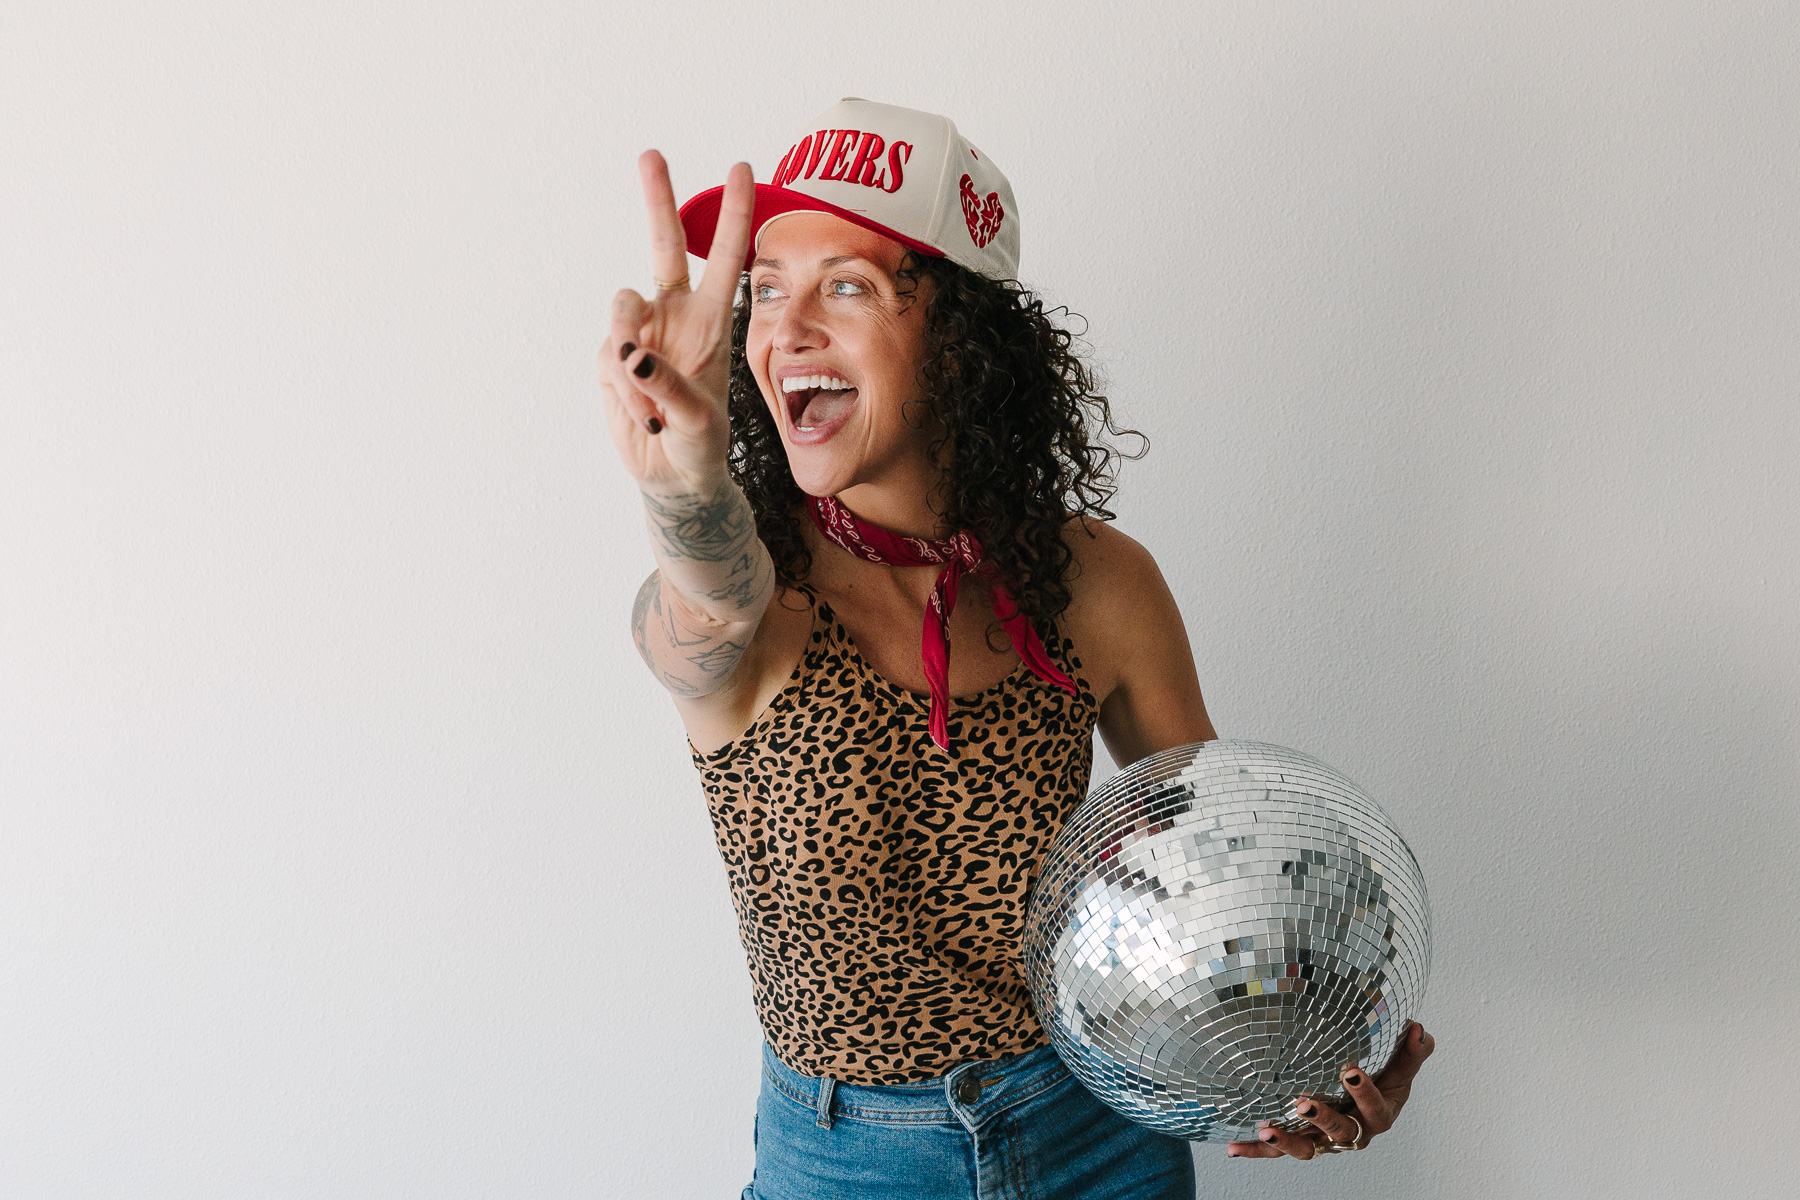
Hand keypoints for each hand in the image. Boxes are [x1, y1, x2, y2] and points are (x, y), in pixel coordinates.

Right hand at [599, 151, 754, 490]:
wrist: (675, 479)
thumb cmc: (703, 445)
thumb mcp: (699, 420)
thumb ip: (668, 385)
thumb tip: (630, 354)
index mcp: (714, 321)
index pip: (725, 259)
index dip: (733, 215)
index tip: (744, 169)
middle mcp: (677, 317)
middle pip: (664, 246)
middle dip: (657, 199)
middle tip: (651, 154)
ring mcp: (641, 335)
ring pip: (622, 311)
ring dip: (633, 357)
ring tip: (655, 407)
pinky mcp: (612, 360)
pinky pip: (610, 358)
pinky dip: (626, 391)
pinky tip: (646, 418)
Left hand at [1226, 1020, 1435, 1160]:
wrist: (1365, 1110)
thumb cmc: (1383, 1087)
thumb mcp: (1399, 1071)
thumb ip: (1411, 1053)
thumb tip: (1422, 1029)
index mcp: (1377, 1116)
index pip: (1374, 1110)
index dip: (1364, 1093)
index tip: (1350, 1070)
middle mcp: (1352, 1133)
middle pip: (1339, 1132)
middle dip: (1322, 1118)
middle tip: (1303, 1102)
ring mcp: (1324, 1140)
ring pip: (1307, 1148)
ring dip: (1286, 1140)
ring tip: (1266, 1128)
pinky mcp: (1302, 1140)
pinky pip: (1279, 1151)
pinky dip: (1257, 1150)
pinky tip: (1234, 1148)